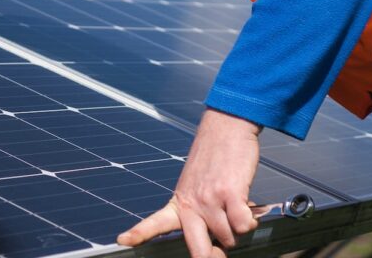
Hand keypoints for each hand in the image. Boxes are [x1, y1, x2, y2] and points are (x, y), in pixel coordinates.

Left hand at [117, 109, 260, 256]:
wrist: (225, 126)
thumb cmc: (214, 157)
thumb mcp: (197, 184)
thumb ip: (202, 211)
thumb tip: (222, 240)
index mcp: (180, 200)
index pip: (156, 222)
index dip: (139, 234)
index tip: (123, 241)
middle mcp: (192, 202)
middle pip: (198, 251)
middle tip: (219, 252)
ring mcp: (209, 199)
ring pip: (228, 239)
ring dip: (236, 228)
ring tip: (234, 205)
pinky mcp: (230, 193)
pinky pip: (242, 226)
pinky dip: (248, 221)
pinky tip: (246, 205)